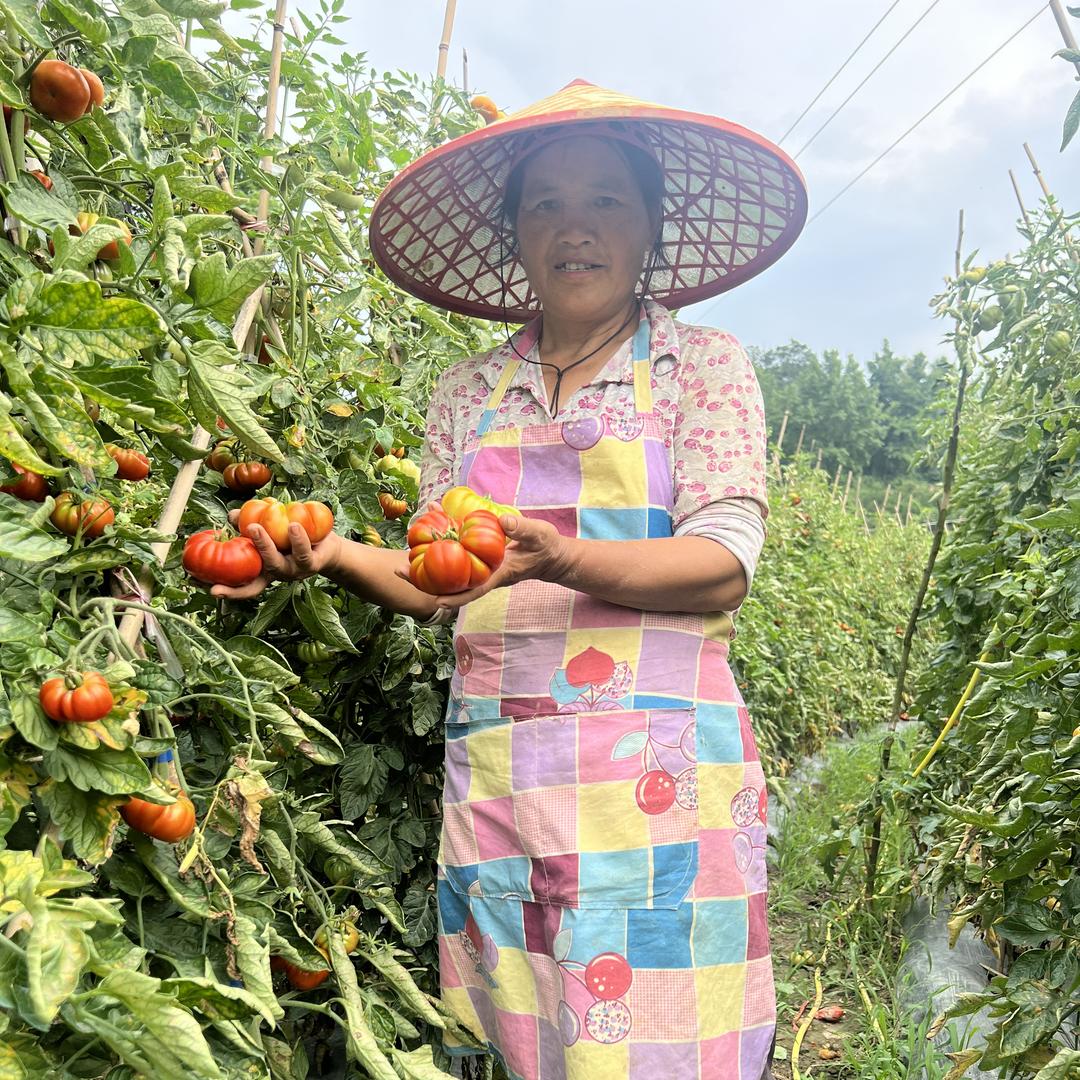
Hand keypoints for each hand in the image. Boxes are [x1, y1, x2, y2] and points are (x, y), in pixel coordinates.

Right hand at [210, 510, 343, 600]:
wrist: (327, 545)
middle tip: (242, 531)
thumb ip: (250, 521)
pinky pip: (303, 554)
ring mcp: (292, 572)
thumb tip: (232, 515)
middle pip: (257, 574)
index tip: (211, 590)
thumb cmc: (294, 537)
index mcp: (262, 568)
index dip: (228, 591)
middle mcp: (275, 573)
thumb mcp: (271, 528)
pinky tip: (294, 525)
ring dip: (266, 545)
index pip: (243, 585)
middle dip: (243, 555)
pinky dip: (298, 539)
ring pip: (277, 563)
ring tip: (258, 526)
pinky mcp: (310, 566)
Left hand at [403, 514, 571, 610]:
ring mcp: (480, 566)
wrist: (549, 554)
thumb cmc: (546, 548)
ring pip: (450, 568)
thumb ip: (522, 529)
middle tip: (399, 570)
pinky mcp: (479, 556)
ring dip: (428, 560)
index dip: (453, 598)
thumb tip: (501, 521)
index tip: (434, 600)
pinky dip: (444, 540)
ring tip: (405, 549)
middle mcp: (484, 574)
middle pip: (451, 583)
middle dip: (425, 581)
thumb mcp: (539, 536)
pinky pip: (457, 552)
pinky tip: (432, 522)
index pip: (472, 591)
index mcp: (497, 575)